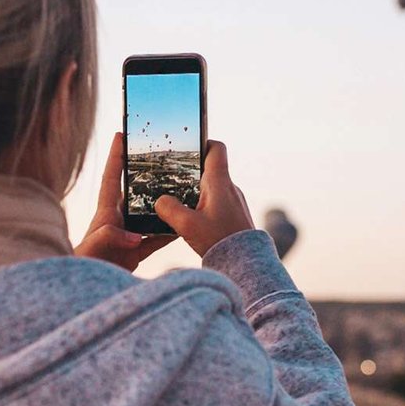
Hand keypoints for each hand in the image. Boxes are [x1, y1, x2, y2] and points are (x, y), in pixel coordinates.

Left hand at [74, 132, 176, 270]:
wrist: (83, 291)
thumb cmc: (83, 267)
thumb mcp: (93, 249)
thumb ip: (109, 237)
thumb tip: (134, 236)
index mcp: (106, 211)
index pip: (111, 176)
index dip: (115, 154)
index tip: (122, 134)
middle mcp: (118, 218)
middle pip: (135, 189)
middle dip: (147, 173)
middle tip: (163, 156)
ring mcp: (128, 233)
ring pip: (150, 212)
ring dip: (164, 203)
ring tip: (183, 189)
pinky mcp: (136, 250)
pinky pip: (157, 237)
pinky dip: (170, 232)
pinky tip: (184, 226)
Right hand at [156, 140, 254, 256]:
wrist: (243, 263)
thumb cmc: (219, 240)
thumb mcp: (187, 225)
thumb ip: (169, 209)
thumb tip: (160, 201)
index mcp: (220, 182)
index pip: (216, 149)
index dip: (202, 142)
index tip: (187, 148)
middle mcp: (230, 188)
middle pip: (210, 168)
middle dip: (190, 171)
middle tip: (171, 177)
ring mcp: (234, 202)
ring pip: (212, 187)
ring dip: (195, 191)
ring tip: (178, 201)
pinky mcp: (233, 216)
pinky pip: (216, 203)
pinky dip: (203, 205)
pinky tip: (191, 219)